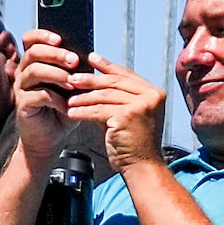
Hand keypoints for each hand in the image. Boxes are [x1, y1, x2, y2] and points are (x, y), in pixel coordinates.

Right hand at [11, 31, 80, 161]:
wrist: (50, 139)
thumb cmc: (61, 111)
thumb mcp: (72, 87)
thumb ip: (76, 71)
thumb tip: (91, 56)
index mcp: (34, 63)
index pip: (30, 40)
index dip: (43, 35)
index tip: (60, 39)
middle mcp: (24, 73)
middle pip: (33, 52)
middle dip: (55, 54)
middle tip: (74, 61)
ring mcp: (22, 89)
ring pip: (34, 71)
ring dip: (57, 74)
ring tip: (72, 83)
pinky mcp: (23, 105)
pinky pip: (37, 95)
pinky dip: (55, 98)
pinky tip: (66, 104)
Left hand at [65, 55, 167, 171]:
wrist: (142, 167)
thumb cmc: (134, 144)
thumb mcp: (129, 115)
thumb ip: (116, 98)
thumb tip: (93, 81)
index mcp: (154, 93)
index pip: (126, 74)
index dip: (107, 65)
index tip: (91, 57)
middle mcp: (151, 96)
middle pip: (114, 82)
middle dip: (90, 79)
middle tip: (72, 78)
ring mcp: (141, 105)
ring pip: (104, 95)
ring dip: (83, 97)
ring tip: (68, 99)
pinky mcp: (128, 116)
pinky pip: (99, 110)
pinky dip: (83, 111)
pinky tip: (71, 112)